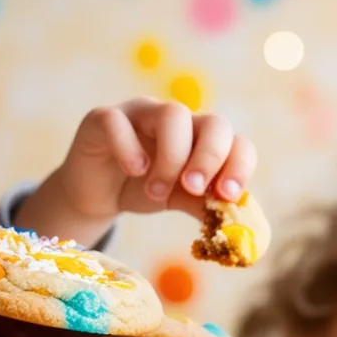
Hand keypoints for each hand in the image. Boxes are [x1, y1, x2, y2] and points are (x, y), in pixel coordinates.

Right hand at [14, 97, 256, 243]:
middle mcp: (177, 121)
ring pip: (172, 115)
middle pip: (213, 122)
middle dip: (210, 158)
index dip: (238, 166)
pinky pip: (119, 122)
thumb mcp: (180, 200)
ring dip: (172, 157)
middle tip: (195, 189)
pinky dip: (130, 147)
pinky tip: (134, 171)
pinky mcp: (105, 118)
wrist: (97, 195)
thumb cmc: (144, 191)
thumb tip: (237, 223)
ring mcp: (141, 114)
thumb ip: (207, 207)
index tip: (228, 196)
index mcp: (201, 138)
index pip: (235, 141)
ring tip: (156, 191)